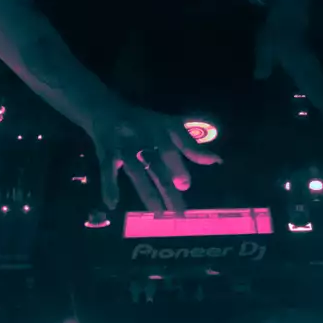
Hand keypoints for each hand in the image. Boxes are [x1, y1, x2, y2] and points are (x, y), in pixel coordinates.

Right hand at [88, 105, 221, 212]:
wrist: (106, 109)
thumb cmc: (144, 122)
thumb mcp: (170, 126)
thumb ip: (191, 145)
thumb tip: (216, 161)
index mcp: (161, 129)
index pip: (172, 148)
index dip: (179, 166)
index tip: (186, 186)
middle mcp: (144, 138)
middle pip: (157, 164)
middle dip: (167, 188)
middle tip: (179, 212)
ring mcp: (125, 147)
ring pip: (137, 171)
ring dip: (147, 192)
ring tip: (157, 213)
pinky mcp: (107, 154)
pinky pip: (108, 171)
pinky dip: (109, 186)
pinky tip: (111, 204)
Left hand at [255, 14, 322, 134]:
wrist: (288, 12)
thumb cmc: (277, 31)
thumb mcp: (266, 48)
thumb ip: (264, 63)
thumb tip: (261, 78)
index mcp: (304, 72)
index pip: (318, 96)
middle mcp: (311, 70)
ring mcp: (312, 63)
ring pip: (321, 85)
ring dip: (322, 100)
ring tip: (320, 114)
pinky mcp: (309, 58)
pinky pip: (316, 78)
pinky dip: (316, 89)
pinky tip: (307, 93)